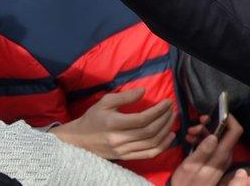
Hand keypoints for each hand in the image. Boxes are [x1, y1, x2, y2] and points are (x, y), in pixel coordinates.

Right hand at [51, 88, 174, 159]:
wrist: (77, 141)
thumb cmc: (92, 118)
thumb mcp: (105, 102)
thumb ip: (125, 96)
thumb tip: (144, 91)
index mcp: (113, 124)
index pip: (143, 119)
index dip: (159, 110)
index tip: (168, 102)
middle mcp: (119, 139)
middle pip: (150, 131)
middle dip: (165, 119)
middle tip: (172, 109)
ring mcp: (123, 151)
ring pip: (151, 143)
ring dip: (166, 130)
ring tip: (172, 119)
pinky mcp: (125, 158)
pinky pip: (148, 154)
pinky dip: (162, 146)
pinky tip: (170, 136)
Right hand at [170, 116, 249, 185]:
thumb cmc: (186, 183)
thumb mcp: (190, 167)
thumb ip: (203, 151)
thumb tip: (213, 136)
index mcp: (221, 156)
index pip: (235, 131)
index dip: (229, 118)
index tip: (216, 112)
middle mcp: (225, 156)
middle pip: (226, 132)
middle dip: (211, 125)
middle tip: (194, 126)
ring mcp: (221, 159)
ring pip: (218, 138)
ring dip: (204, 132)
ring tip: (189, 133)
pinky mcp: (216, 161)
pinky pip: (213, 145)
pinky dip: (203, 140)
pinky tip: (191, 140)